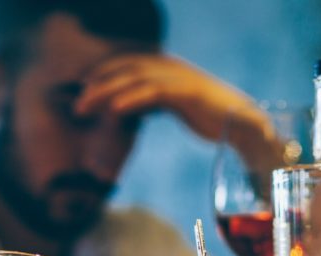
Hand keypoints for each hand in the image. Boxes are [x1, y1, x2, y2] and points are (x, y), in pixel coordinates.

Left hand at [75, 54, 270, 143]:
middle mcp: (171, 67)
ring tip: (85, 107)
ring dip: (105, 92)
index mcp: (168, 67)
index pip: (127, 64)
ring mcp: (179, 78)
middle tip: (76, 105)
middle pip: (125, 70)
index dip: (102, 75)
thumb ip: (157, 101)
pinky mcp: (187, 93)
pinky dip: (131, 99)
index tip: (82, 91)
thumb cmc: (212, 118)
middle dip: (97, 85)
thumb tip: (134, 107)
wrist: (244, 125)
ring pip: (133, 79)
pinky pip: (153, 93)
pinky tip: (114, 109)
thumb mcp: (178, 106)